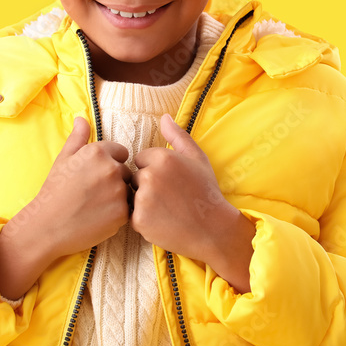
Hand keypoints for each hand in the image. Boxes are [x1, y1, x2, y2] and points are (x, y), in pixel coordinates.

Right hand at [0, 117, 132, 299]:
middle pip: (126, 172)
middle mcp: (112, 169)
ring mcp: (119, 192)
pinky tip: (99, 217)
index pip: (121, 153)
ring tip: (95, 206)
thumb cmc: (54, 191)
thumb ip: (78, 138)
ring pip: (128, 191)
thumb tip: (82, 118)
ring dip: (118, 198)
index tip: (94, 176)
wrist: (46, 226)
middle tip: (92, 194)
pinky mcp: (122, 214)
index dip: (109, 164)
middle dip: (114, 181)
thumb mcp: (63, 159)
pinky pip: (129, 210)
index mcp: (99, 152)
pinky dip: (117, 214)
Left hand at [131, 114, 255, 291]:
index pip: (141, 159)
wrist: (213, 228)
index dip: (154, 170)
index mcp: (162, 158)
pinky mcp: (139, 220)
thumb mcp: (197, 158)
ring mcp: (143, 199)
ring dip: (144, 203)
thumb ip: (177, 135)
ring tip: (167, 209)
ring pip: (132, 196)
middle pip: (135, 178)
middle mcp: (150, 176)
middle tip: (170, 197)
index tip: (171, 181)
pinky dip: (144, 220)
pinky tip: (163, 221)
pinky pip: (132, 216)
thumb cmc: (206, 191)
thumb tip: (164, 117)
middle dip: (147, 186)